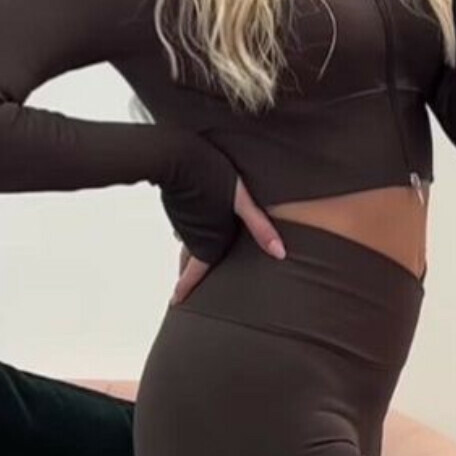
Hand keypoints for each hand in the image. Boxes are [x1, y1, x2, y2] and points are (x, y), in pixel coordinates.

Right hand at [169, 175, 285, 305]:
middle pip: (186, 260)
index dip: (185, 288)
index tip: (175, 301)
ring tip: (186, 263)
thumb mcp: (242, 202)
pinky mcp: (178, 204)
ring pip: (184, 242)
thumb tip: (280, 253)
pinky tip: (191, 226)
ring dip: (185, 255)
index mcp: (206, 239)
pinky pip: (183, 225)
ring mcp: (182, 218)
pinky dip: (187, 233)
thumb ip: (260, 227)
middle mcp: (191, 233)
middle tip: (181, 291)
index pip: (194, 271)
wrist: (178, 154)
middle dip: (185, 276)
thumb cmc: (211, 175)